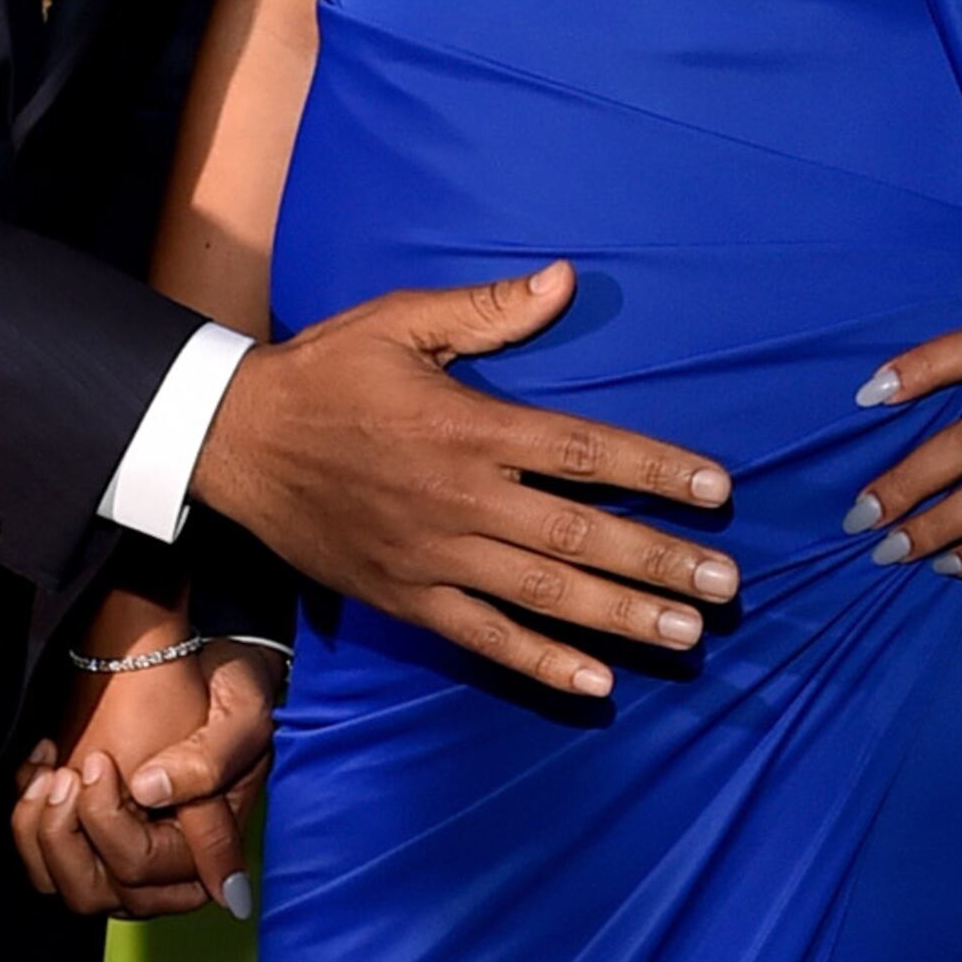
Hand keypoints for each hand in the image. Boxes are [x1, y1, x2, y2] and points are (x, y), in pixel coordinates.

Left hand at [10, 639, 276, 921]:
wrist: (199, 669)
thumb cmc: (230, 695)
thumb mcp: (238, 715)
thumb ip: (208, 762)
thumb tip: (150, 792)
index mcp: (203, 852)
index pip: (137, 866)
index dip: (106, 820)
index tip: (99, 760)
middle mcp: (161, 871)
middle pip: (93, 892)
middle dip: (65, 833)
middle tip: (68, 771)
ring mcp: (121, 858)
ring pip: (57, 882)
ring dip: (39, 828)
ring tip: (49, 770)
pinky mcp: (90, 841)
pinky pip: (39, 858)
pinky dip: (27, 815)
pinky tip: (42, 764)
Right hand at [188, 260, 735, 700]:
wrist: (234, 443)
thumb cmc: (324, 373)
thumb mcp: (399, 321)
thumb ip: (488, 310)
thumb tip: (565, 279)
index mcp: (471, 427)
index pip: (585, 453)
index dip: (656, 471)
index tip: (717, 490)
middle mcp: (463, 499)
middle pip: (582, 537)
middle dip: (661, 563)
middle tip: (727, 588)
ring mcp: (436, 557)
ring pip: (546, 596)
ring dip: (623, 618)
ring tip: (687, 636)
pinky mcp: (408, 598)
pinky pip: (485, 638)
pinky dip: (542, 664)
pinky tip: (598, 682)